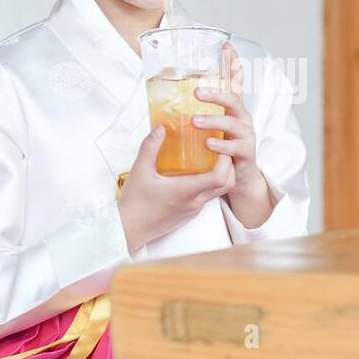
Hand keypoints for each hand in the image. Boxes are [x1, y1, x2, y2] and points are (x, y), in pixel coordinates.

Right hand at [116, 123, 236, 251]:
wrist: (128, 230)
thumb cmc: (134, 202)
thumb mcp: (140, 170)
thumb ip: (150, 147)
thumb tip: (161, 127)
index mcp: (186, 191)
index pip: (219, 177)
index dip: (225, 161)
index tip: (219, 146)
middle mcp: (194, 202)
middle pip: (227, 185)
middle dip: (229, 166)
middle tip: (219, 149)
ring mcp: (193, 210)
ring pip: (218, 192)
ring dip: (220, 174)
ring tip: (208, 157)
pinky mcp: (189, 214)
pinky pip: (206, 198)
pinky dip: (208, 184)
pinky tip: (194, 173)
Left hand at [193, 42, 275, 228]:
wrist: (238, 180)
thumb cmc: (219, 150)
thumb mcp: (209, 127)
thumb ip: (194, 112)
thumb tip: (165, 95)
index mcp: (232, 110)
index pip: (234, 82)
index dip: (232, 64)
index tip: (226, 45)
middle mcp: (242, 118)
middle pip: (234, 99)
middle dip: (216, 94)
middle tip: (196, 92)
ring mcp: (246, 136)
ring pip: (233, 123)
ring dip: (213, 120)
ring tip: (194, 121)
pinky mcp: (247, 154)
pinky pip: (235, 148)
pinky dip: (221, 145)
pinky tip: (208, 143)